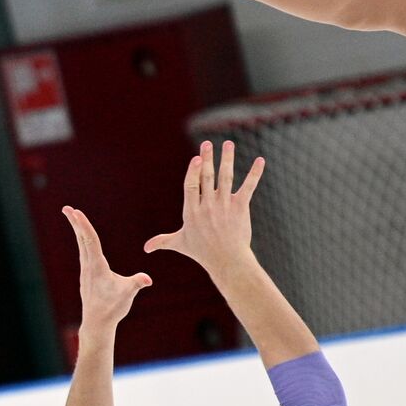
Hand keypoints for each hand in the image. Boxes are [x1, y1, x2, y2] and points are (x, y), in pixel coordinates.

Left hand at [63, 205, 151, 330]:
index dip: (84, 225)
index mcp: (97, 266)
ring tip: (74, 218)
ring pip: (81, 245)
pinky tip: (83, 239)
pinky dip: (83, 241)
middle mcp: (88, 266)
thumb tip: (147, 279)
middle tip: (67, 207)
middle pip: (81, 238)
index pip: (90, 240)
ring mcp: (86, 271)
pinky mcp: (87, 275)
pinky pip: (84, 253)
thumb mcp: (127, 294)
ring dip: (78, 230)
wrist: (97, 323)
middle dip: (75, 222)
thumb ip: (136, 283)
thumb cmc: (112, 307)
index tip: (76, 212)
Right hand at [144, 140, 264, 276]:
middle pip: (207, 177)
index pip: (191, 186)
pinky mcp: (240, 208)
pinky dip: (254, 173)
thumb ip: (162, 241)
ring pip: (226, 177)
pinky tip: (260, 161)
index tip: (196, 158)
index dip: (193, 171)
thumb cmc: (202, 252)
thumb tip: (145, 248)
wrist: (227, 261)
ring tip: (228, 144)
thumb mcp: (180, 243)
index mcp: (192, 211)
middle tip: (207, 144)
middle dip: (207, 158)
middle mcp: (208, 206)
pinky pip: (248, 187)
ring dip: (227, 159)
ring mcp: (225, 206)